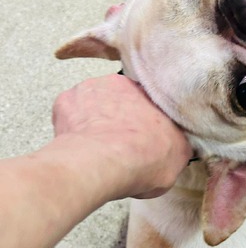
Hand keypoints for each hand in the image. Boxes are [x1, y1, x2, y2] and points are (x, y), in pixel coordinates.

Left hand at [52, 74, 191, 198]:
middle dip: (120, 119)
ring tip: (99, 150)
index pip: (150, 101)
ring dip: (96, 122)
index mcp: (149, 91)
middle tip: (122, 145)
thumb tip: (178, 147)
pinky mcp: (64, 102)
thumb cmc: (143, 158)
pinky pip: (69, 115)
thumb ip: (178, 145)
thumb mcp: (178, 156)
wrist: (103, 164)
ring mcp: (89, 89)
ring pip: (93, 105)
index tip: (148, 139)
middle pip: (120, 100)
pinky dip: (73, 130)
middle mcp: (119, 83)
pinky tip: (81, 149)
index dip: (148, 122)